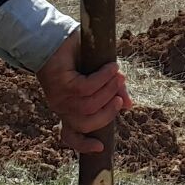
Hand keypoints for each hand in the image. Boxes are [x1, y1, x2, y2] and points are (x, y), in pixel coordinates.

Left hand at [36, 32, 131, 154]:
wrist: (57, 37)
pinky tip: (111, 67)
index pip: (70, 135)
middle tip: (119, 96)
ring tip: (117, 75)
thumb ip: (112, 92)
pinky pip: (87, 88)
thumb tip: (128, 105)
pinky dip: (103, 78)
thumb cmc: (77, 56)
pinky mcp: (61, 84)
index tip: (100, 147)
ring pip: (89, 106)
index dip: (83, 145)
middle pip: (87, 124)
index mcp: (68, 109)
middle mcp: (62, 107)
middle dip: (108, 112)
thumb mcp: (99, 77)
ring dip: (108, 90)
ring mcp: (59, 97)